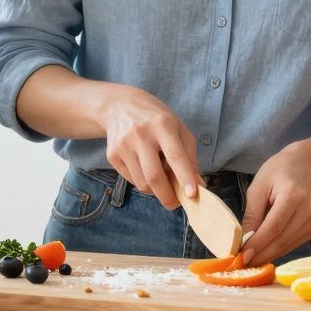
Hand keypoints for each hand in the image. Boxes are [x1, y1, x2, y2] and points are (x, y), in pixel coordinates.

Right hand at [97, 86, 200, 210]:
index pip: (175, 156)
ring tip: (160, 177)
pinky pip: (131, 180)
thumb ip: (190, 158)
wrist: (120, 106)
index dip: (185, 177)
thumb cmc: (157, 120)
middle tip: (175, 204)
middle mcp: (141, 135)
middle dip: (167, 196)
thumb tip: (199, 186)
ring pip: (142, 183)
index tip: (192, 194)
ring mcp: (124, 145)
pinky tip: (144, 167)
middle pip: (154, 176)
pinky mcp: (112, 155)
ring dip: (155, 190)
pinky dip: (142, 181)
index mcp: (163, 125)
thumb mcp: (179, 129)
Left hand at [239, 144, 310, 267]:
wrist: (306, 166)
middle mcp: (308, 209)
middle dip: (261, 254)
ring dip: (268, 255)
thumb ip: (252, 214)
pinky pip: (293, 243)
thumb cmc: (279, 172)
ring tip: (250, 260)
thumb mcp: (259, 187)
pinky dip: (278, 250)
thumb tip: (242, 241)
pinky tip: (264, 252)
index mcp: (293, 195)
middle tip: (242, 264)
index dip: (258, 244)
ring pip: (288, 245)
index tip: (242, 256)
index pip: (274, 227)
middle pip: (282, 239)